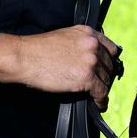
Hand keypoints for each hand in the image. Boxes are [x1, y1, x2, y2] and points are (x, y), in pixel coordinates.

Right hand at [0, 25, 120, 110]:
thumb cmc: (39, 49)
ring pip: (106, 80)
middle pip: (109, 65)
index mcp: (87, 33)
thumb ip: (81, 43)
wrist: (26, 57)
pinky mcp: (86, 77)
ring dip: (102, 89)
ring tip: (97, 97)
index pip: (110, 48)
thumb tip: (90, 58)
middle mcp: (92, 45)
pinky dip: (101, 101)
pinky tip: (98, 104)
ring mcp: (91, 61)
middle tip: (99, 85)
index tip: (106, 70)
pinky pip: (101, 92)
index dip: (109, 61)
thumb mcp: (65, 37)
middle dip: (105, 76)